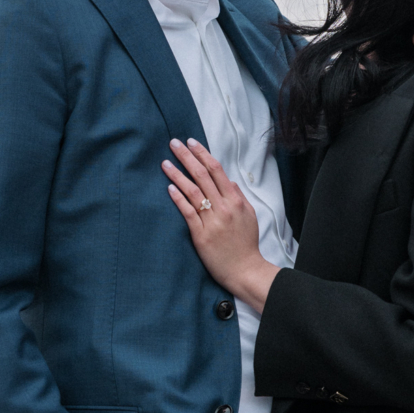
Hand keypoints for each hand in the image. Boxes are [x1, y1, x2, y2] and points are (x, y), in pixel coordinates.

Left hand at [162, 139, 278, 313]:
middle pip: (202, 176)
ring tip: (165, 163)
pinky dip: (178, 198)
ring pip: (192, 191)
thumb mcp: (249, 215)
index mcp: (235, 200)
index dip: (202, 154)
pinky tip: (169, 187)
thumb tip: (229, 181)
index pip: (216, 170)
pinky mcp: (201, 235)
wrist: (245, 270)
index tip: (191, 142)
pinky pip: (188, 212)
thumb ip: (239, 196)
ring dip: (177, 175)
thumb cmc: (246, 244)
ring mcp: (212, 221)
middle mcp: (224, 207)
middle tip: (173, 144)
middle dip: (186, 157)